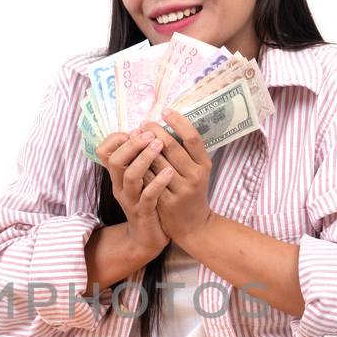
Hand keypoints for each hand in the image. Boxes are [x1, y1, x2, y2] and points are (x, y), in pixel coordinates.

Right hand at [96, 128, 171, 263]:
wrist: (147, 238)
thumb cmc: (147, 203)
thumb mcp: (139, 179)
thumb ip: (137, 160)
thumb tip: (146, 131)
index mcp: (118, 176)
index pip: (104, 151)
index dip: (117, 138)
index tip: (138, 130)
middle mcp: (120, 186)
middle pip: (116, 161)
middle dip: (133, 145)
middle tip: (151, 135)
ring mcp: (130, 200)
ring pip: (130, 176)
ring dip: (145, 158)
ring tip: (160, 146)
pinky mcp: (143, 213)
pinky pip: (147, 196)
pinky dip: (158, 183)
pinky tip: (169, 173)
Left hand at [142, 109, 213, 244]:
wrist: (193, 225)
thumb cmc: (193, 192)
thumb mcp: (197, 171)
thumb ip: (187, 152)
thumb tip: (169, 124)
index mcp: (204, 165)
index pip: (192, 137)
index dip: (178, 121)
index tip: (165, 111)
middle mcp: (195, 176)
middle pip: (172, 146)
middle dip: (155, 131)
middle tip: (143, 123)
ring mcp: (181, 190)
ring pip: (157, 162)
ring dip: (143, 146)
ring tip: (135, 135)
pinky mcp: (166, 202)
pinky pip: (148, 179)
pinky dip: (139, 166)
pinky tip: (132, 157)